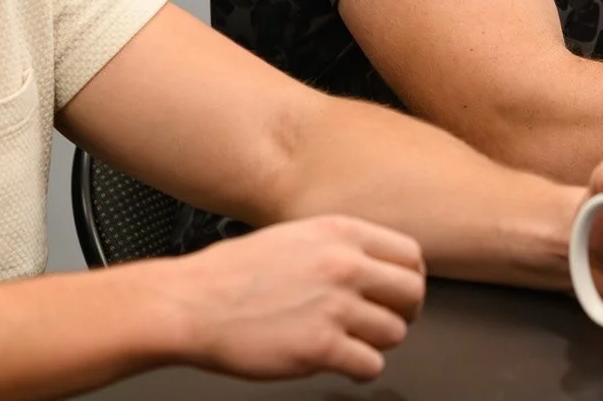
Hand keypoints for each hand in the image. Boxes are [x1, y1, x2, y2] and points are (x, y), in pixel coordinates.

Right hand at [172, 214, 425, 381]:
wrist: (191, 304)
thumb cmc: (231, 274)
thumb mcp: (294, 237)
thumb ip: (338, 248)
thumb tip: (371, 267)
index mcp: (340, 233)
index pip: (410, 255)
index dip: (408, 279)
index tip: (399, 292)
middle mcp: (345, 266)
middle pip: (412, 293)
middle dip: (403, 312)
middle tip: (385, 321)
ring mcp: (335, 307)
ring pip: (395, 332)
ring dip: (377, 342)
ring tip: (352, 342)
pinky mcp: (321, 347)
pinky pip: (370, 366)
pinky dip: (359, 369)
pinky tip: (339, 362)